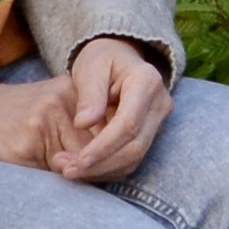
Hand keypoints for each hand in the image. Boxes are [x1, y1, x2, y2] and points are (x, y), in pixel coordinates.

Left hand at [51, 39, 172, 183]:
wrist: (118, 58)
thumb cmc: (101, 59)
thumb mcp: (90, 67)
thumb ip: (89, 94)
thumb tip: (83, 124)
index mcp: (147, 82)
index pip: (128, 123)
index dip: (103, 147)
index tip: (77, 161)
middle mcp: (160, 104)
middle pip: (135, 146)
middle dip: (101, 164)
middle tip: (68, 171)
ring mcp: (158, 121)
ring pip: (135, 158)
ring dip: (102, 170)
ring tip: (69, 170)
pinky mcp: (150, 134)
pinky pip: (131, 159)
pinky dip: (106, 168)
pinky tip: (83, 168)